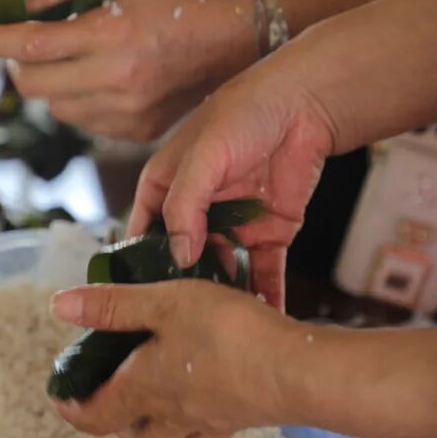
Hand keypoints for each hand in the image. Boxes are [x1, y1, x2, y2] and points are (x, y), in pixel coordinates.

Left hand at [0, 0, 257, 140]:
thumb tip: (24, 5)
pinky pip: (84, 120)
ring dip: (47, 82)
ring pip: (54, 107)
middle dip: (15, 63)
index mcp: (113, 34)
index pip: (31, 45)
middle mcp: (117, 79)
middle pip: (32, 85)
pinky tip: (99, 76)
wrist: (239, 42)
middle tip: (22, 42)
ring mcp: (127, 111)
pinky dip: (77, 98)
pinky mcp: (136, 130)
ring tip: (70, 56)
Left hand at [50, 280, 297, 437]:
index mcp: (145, 388)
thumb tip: (61, 307)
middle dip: (120, 427)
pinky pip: (215, 433)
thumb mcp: (164, 303)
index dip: (73, 409)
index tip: (62, 397)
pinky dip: (204, 422)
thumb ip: (114, 306)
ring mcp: (211, 420)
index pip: (95, 415)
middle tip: (118, 393)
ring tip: (162, 396)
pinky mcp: (244, 417)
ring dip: (163, 430)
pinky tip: (209, 393)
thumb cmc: (228, 334)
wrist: (294, 369)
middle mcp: (175, 414)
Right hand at [126, 58, 336, 309]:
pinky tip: (263, 320)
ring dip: (223, 299)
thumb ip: (185, 206)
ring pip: (222, 272)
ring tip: (221, 332)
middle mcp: (196, 211)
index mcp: (165, 188)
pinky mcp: (269, 234)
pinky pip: (264, 272)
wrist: (303, 105)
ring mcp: (233, 225)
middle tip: (182, 326)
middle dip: (183, 292)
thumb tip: (180, 256)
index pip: (142, 234)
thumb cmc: (243, 114)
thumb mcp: (203, 157)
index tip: (132, 302)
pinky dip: (264, 295)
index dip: (136, 266)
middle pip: (182, 261)